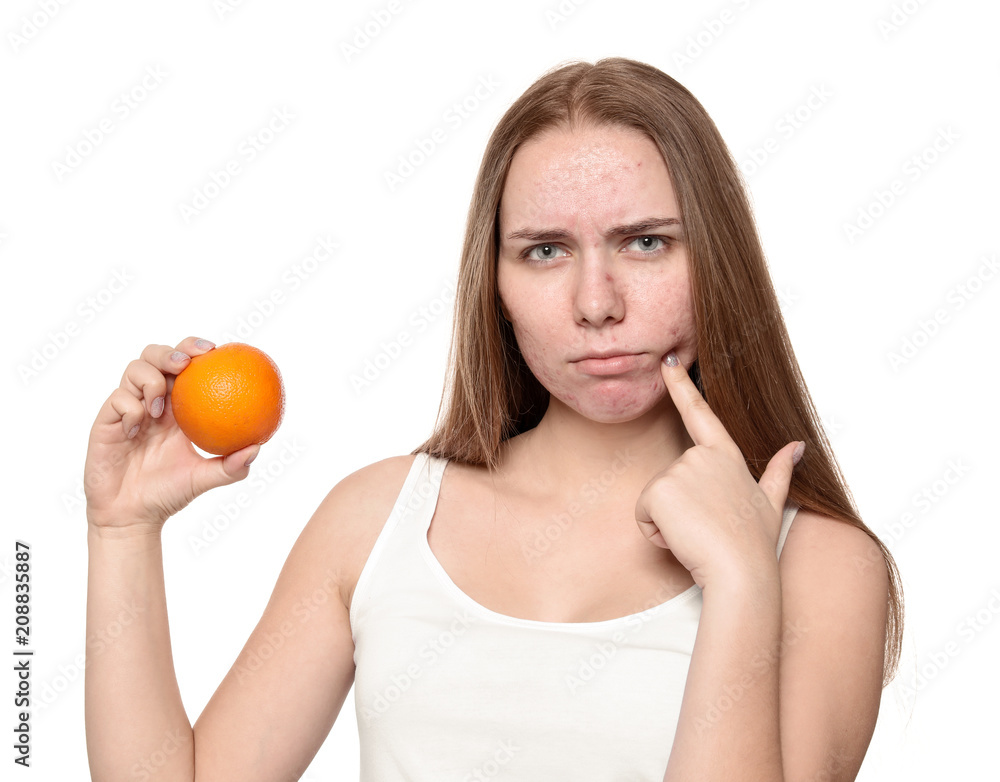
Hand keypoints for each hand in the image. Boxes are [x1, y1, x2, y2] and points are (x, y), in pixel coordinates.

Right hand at [84, 337, 260, 531]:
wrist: (132, 516)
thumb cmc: (169, 494)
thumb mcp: (204, 478)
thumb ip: (231, 466)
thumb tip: (258, 448)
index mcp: (178, 407)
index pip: (185, 366)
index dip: (195, 350)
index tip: (215, 350)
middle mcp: (153, 401)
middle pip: (156, 356)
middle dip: (170, 351)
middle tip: (186, 364)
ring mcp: (128, 408)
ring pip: (134, 370)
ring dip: (151, 380)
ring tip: (160, 406)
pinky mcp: (107, 421)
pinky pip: (118, 400)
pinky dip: (131, 408)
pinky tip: (138, 428)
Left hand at [634, 353, 802, 588]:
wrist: (740, 571)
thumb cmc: (753, 544)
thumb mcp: (771, 502)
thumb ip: (778, 470)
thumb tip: (797, 446)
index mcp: (725, 455)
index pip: (700, 414)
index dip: (681, 386)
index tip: (668, 361)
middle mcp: (700, 456)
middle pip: (669, 480)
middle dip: (678, 508)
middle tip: (705, 526)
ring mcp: (679, 470)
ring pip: (655, 499)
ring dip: (668, 523)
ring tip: (697, 534)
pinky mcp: (659, 489)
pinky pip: (643, 514)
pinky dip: (655, 533)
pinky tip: (681, 539)